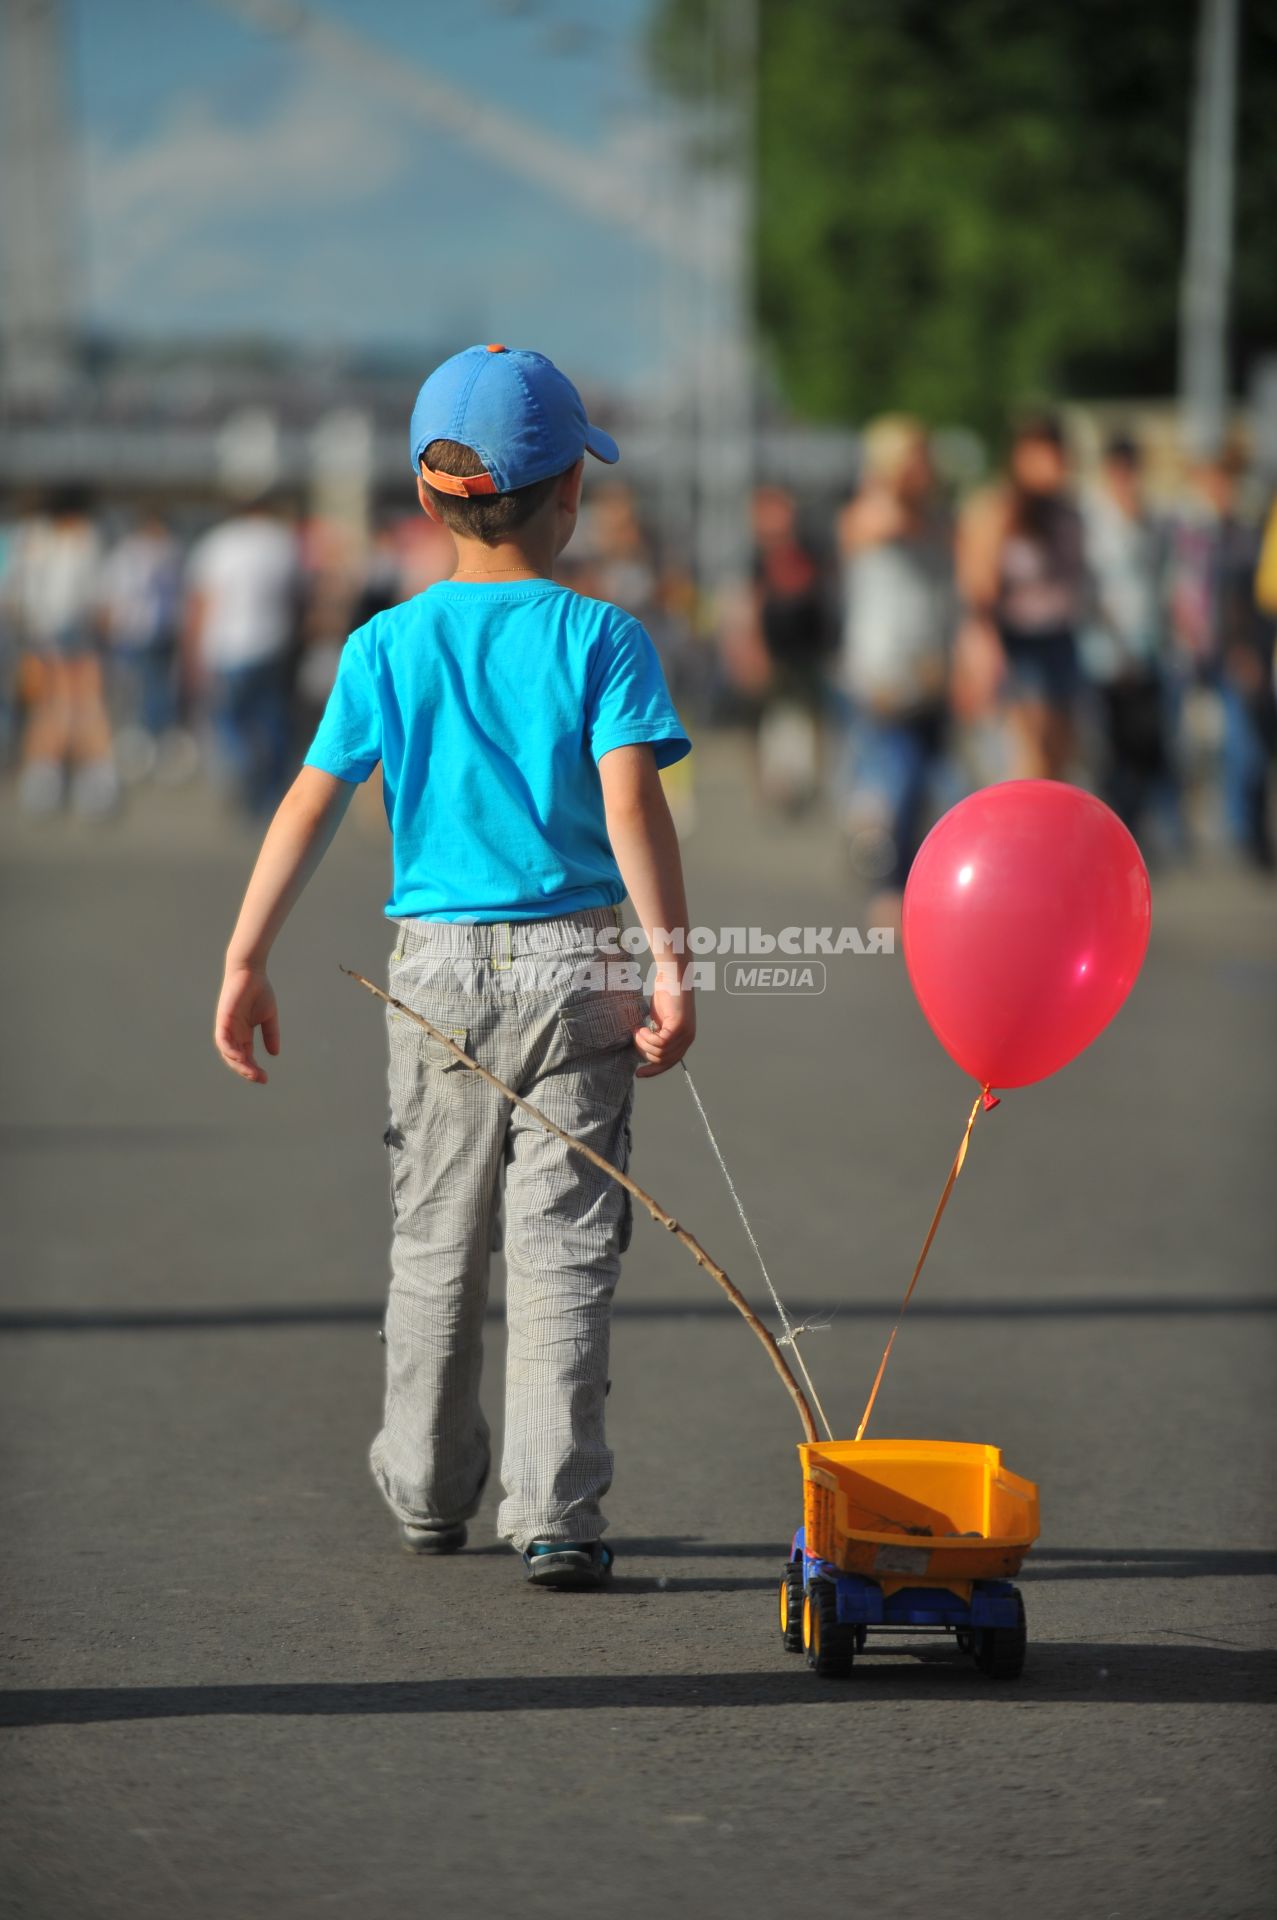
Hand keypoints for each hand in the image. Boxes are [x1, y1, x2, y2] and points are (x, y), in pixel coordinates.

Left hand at [214, 963, 279, 1084]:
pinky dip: (230, 1050)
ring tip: (252, 1072)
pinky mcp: (223, 1019)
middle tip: (260, 1078)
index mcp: (243, 1034)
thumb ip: (270, 1034)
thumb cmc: (259, 991)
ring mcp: (227, 1027)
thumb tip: (274, 1054)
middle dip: (247, 1071)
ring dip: (239, 1064)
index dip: (254, 1069)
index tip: (265, 1079)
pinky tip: (240, 1057)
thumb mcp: (268, 1016)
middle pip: (236, 1059)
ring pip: (228, 1053)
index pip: (246, 1058)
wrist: (250, 971)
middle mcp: (233, 1033)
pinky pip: (223, 1040)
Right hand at [635, 981, 695, 1078]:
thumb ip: (657, 1035)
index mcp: (684, 1039)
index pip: (669, 1063)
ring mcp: (685, 1033)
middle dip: (644, 1052)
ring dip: (643, 1043)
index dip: (653, 1070)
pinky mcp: (679, 1025)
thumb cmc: (666, 993)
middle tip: (635, 1036)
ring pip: (659, 1052)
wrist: (674, 973)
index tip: (638, 1074)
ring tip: (637, 1030)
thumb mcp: (660, 1019)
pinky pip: (660, 1043)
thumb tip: (645, 1050)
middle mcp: (688, 1039)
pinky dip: (647, 1038)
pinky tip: (641, 1028)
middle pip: (663, 1060)